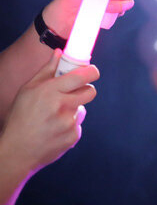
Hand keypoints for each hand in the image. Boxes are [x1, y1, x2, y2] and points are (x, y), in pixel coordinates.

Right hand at [0, 50, 98, 173]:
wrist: (16, 151)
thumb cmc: (19, 118)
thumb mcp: (27, 91)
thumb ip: (46, 71)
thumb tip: (59, 52)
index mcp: (50, 91)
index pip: (83, 76)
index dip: (92, 72)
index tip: (91, 72)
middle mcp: (62, 106)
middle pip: (91, 91)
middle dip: (85, 90)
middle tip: (73, 93)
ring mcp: (69, 122)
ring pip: (82, 109)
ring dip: (73, 110)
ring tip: (53, 117)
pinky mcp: (74, 136)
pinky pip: (78, 124)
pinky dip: (69, 125)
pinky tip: (54, 129)